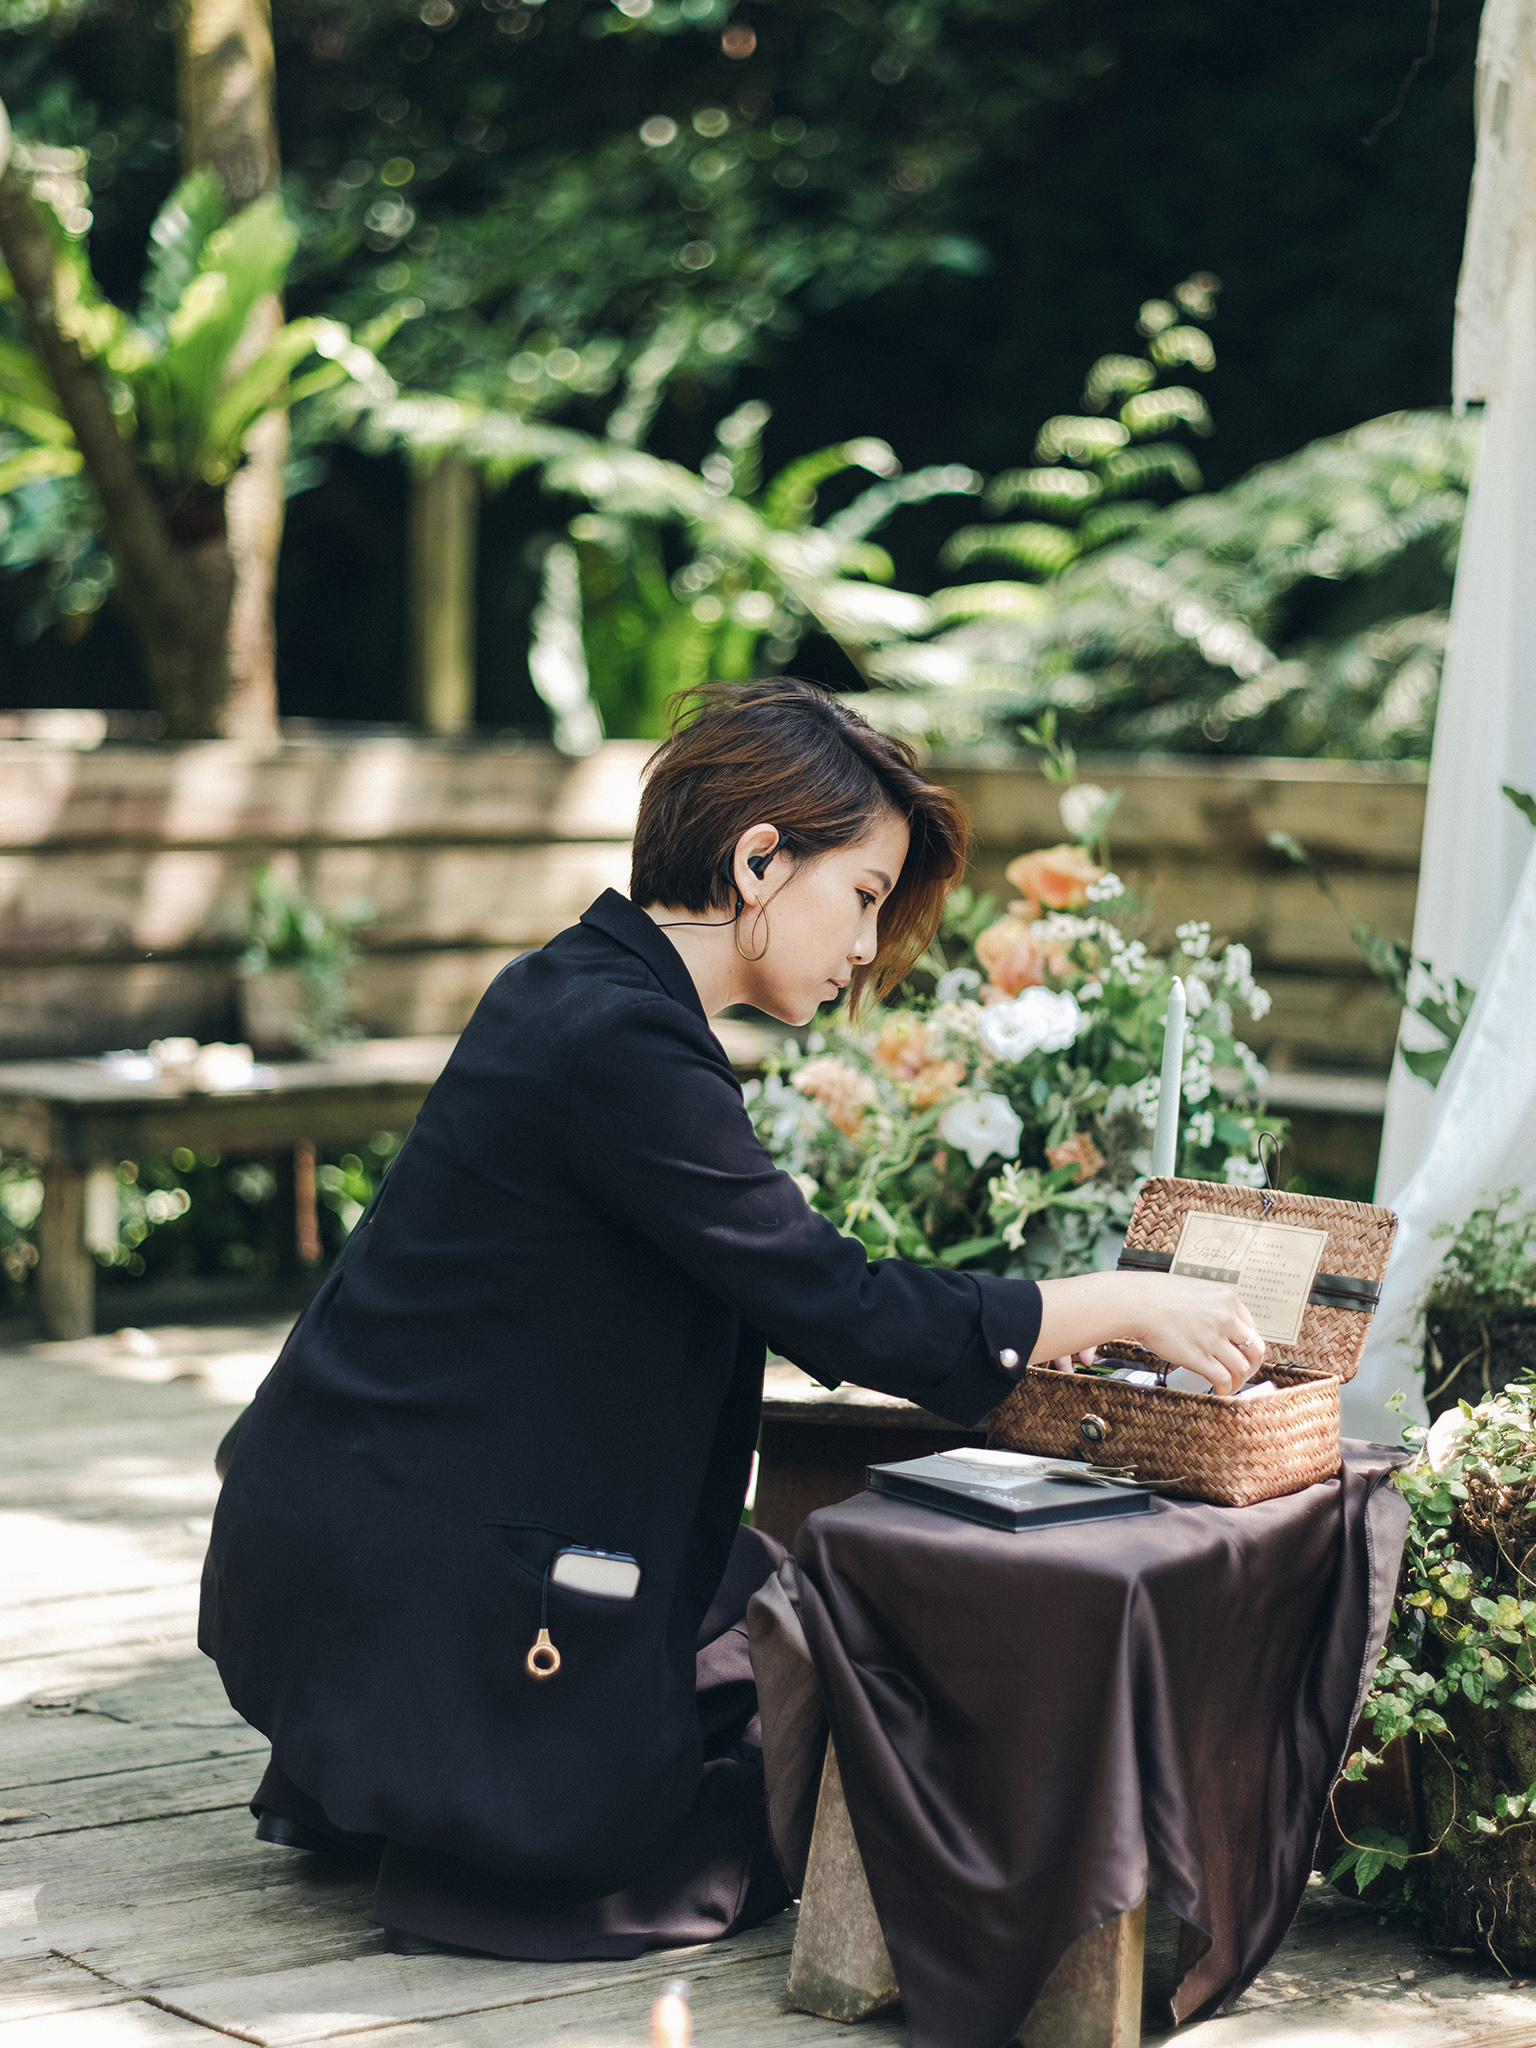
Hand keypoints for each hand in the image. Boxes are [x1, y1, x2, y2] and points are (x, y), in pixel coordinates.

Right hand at [1032, 1272, 1263, 1392]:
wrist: (1136, 1302)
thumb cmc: (1155, 1294)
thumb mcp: (1193, 1291)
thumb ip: (1210, 1307)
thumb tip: (1213, 1324)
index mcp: (1226, 1299)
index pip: (1251, 1327)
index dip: (1247, 1345)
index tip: (1240, 1353)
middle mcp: (1226, 1319)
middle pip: (1255, 1349)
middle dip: (1252, 1365)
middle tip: (1243, 1372)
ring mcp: (1214, 1339)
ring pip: (1241, 1368)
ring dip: (1238, 1381)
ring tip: (1230, 1386)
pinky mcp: (1199, 1357)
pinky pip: (1223, 1379)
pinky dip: (1225, 1389)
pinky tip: (1219, 1392)